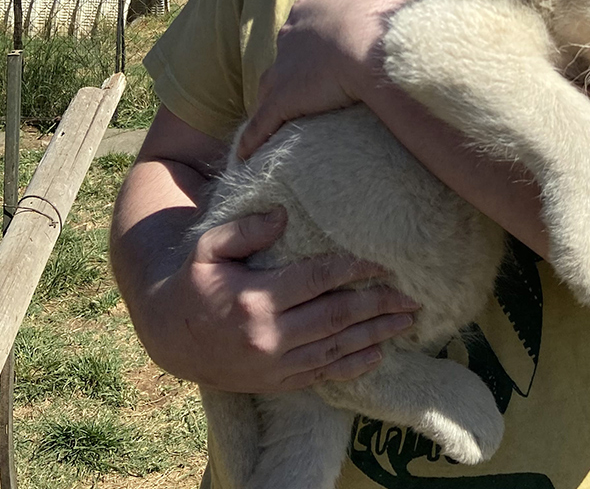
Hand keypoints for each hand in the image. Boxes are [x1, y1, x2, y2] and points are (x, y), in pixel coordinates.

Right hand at [156, 207, 420, 392]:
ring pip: (336, 348)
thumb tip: (284, 215)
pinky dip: (353, 366)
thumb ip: (246, 230)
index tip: (384, 263)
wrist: (168, 338)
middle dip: (378, 304)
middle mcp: (267, 336)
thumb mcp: (207, 248)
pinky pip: (322, 375)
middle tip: (412, 295)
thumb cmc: (194, 283)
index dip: (354, 269)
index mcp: (254, 299)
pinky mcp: (275, 382)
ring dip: (376, 335)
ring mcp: (273, 364)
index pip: (317, 280)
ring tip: (407, 321)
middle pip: (337, 316)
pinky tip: (379, 354)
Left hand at [237, 0, 405, 160]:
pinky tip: (248, 155)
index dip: (318, 41)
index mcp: (312, 10)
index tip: (331, 53)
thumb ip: (377, 1)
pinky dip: (253, 139)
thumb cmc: (380, 18)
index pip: (307, 27)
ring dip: (272, 102)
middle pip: (286, 57)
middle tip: (312, 85)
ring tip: (282, 118)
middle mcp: (290, 36)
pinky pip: (261, 125)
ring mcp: (282, 68)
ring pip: (268, 88)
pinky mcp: (281, 99)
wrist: (370, 42)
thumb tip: (385, 8)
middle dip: (295, 70)